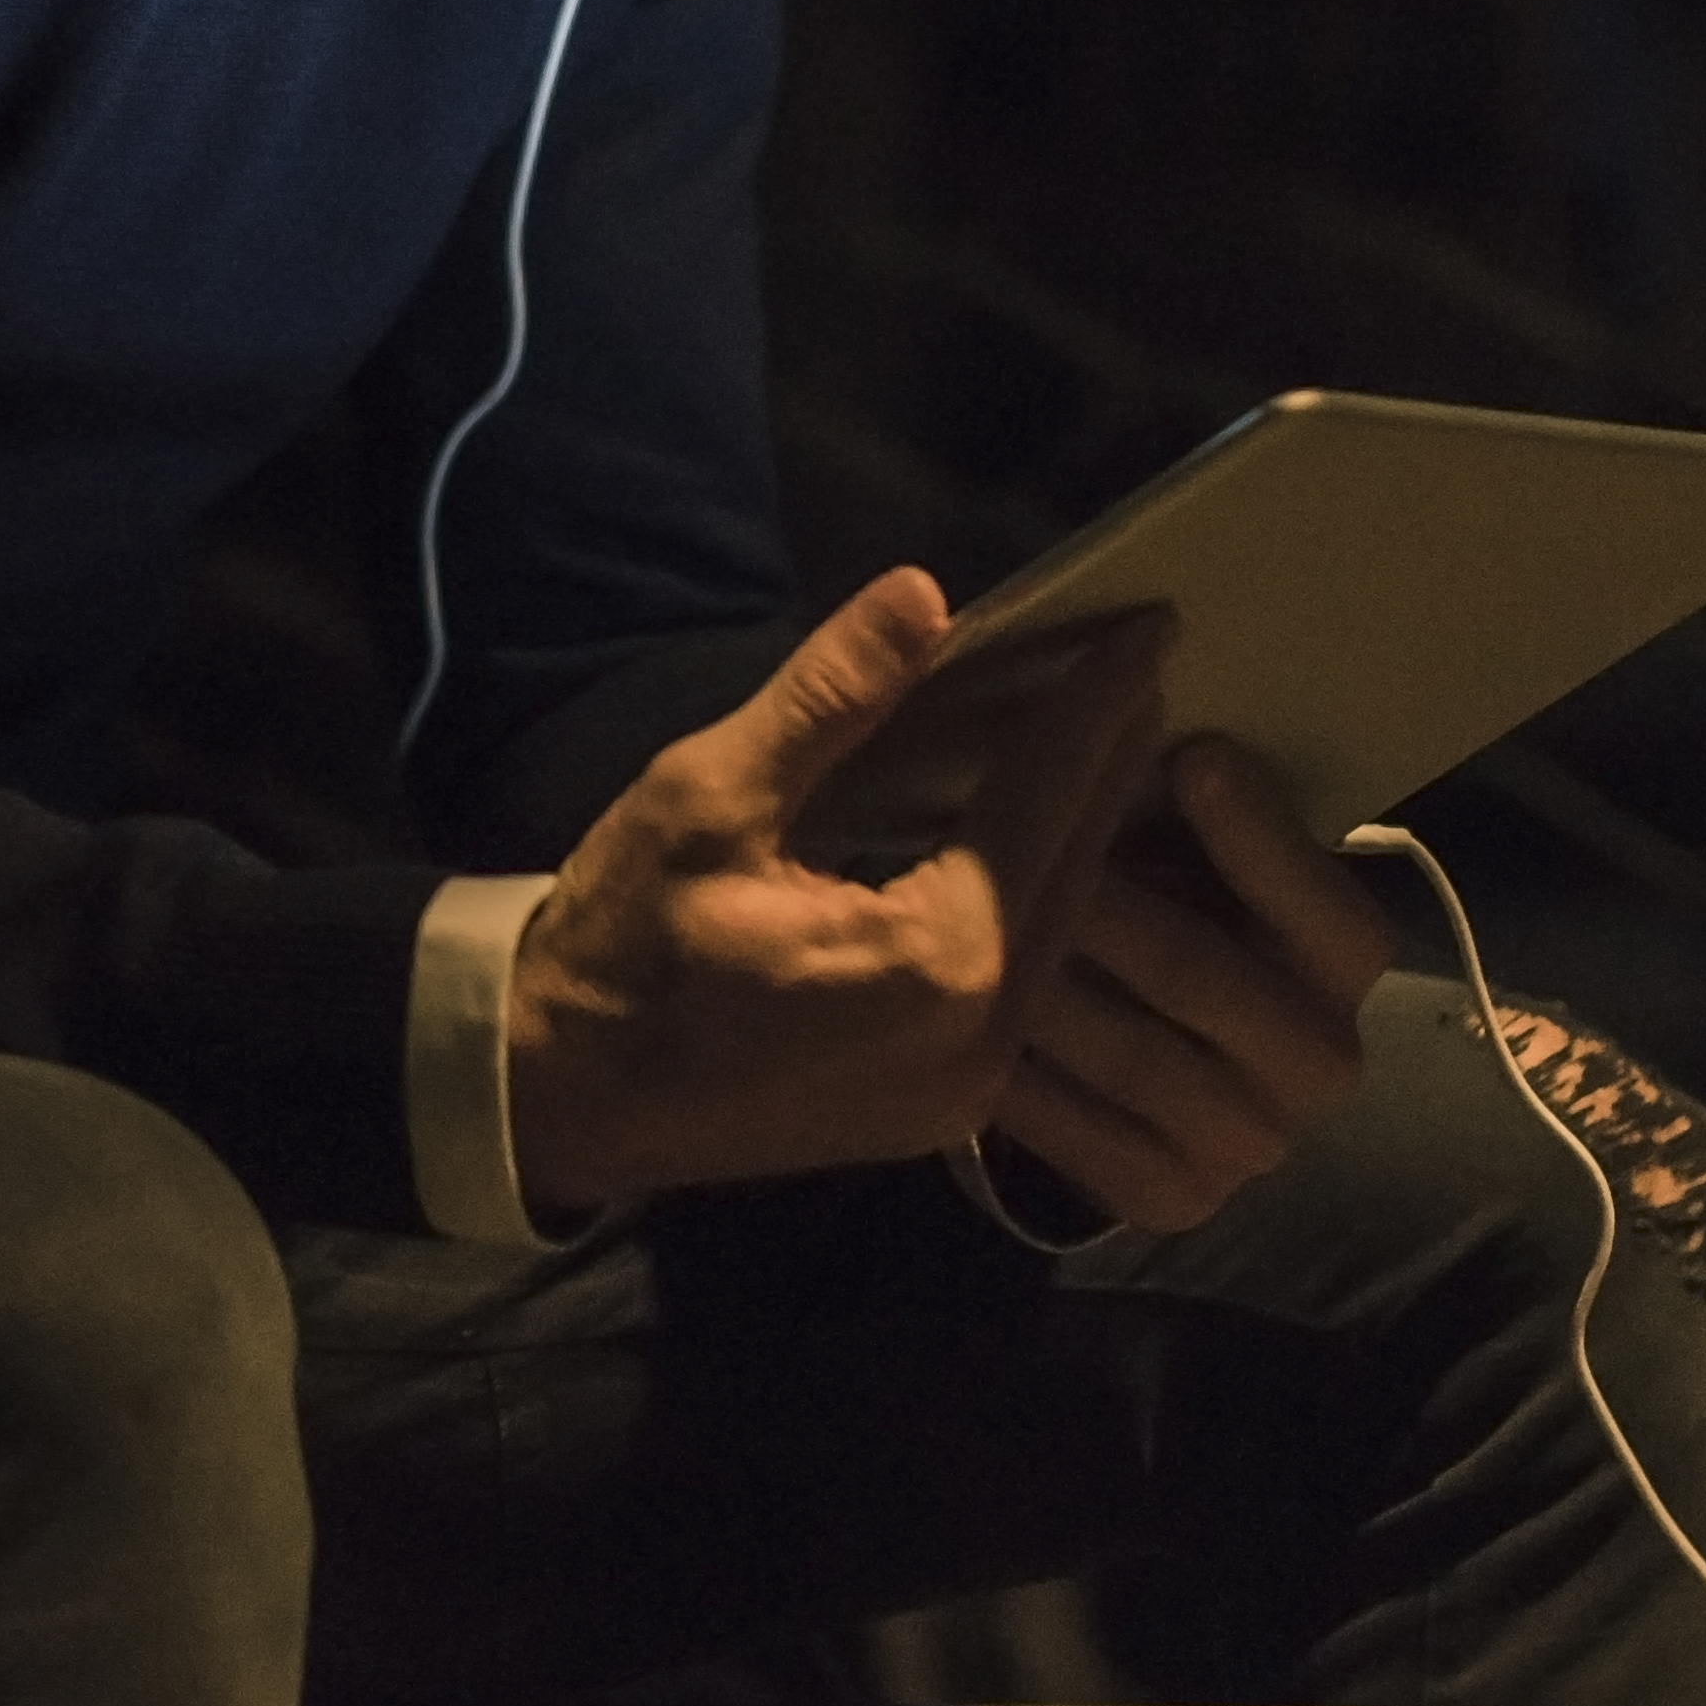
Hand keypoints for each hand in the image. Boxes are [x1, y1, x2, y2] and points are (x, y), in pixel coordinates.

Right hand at [502, 567, 1171, 1217]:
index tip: (1150, 629)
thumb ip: (830, 700)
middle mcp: (983, 1038)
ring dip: (1084, 831)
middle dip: (1111, 760)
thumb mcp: (709, 797)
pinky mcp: (946, 1111)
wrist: (555, 1098)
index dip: (1095, 705)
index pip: (1042, 801)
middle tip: (1149, 665)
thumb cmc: (619, 946)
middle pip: (1076, 869)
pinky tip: (1043, 842)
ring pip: (1062, 933)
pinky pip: (1026, 982)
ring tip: (1110, 738)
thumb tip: (925, 594)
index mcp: (935, 961)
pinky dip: (1041, 897)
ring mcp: (971, 1092)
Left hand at [983, 738, 1403, 1236]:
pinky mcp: (1168, 1197)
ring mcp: (1245, 1145)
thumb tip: (1146, 691)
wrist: (1153, 1068)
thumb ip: (1194, 792)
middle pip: (1203, 972)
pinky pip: (1072, 1127)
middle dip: (1109, 898)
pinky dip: (1012, 1070)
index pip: (1334, 913)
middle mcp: (1317, 1064)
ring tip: (956, 913)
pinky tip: (951, 1017)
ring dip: (1041, 977)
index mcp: (1344, 966)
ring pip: (1123, 1045)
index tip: (1189, 754)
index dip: (1262, 838)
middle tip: (1022, 844)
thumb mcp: (1197, 852)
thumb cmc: (1167, 909)